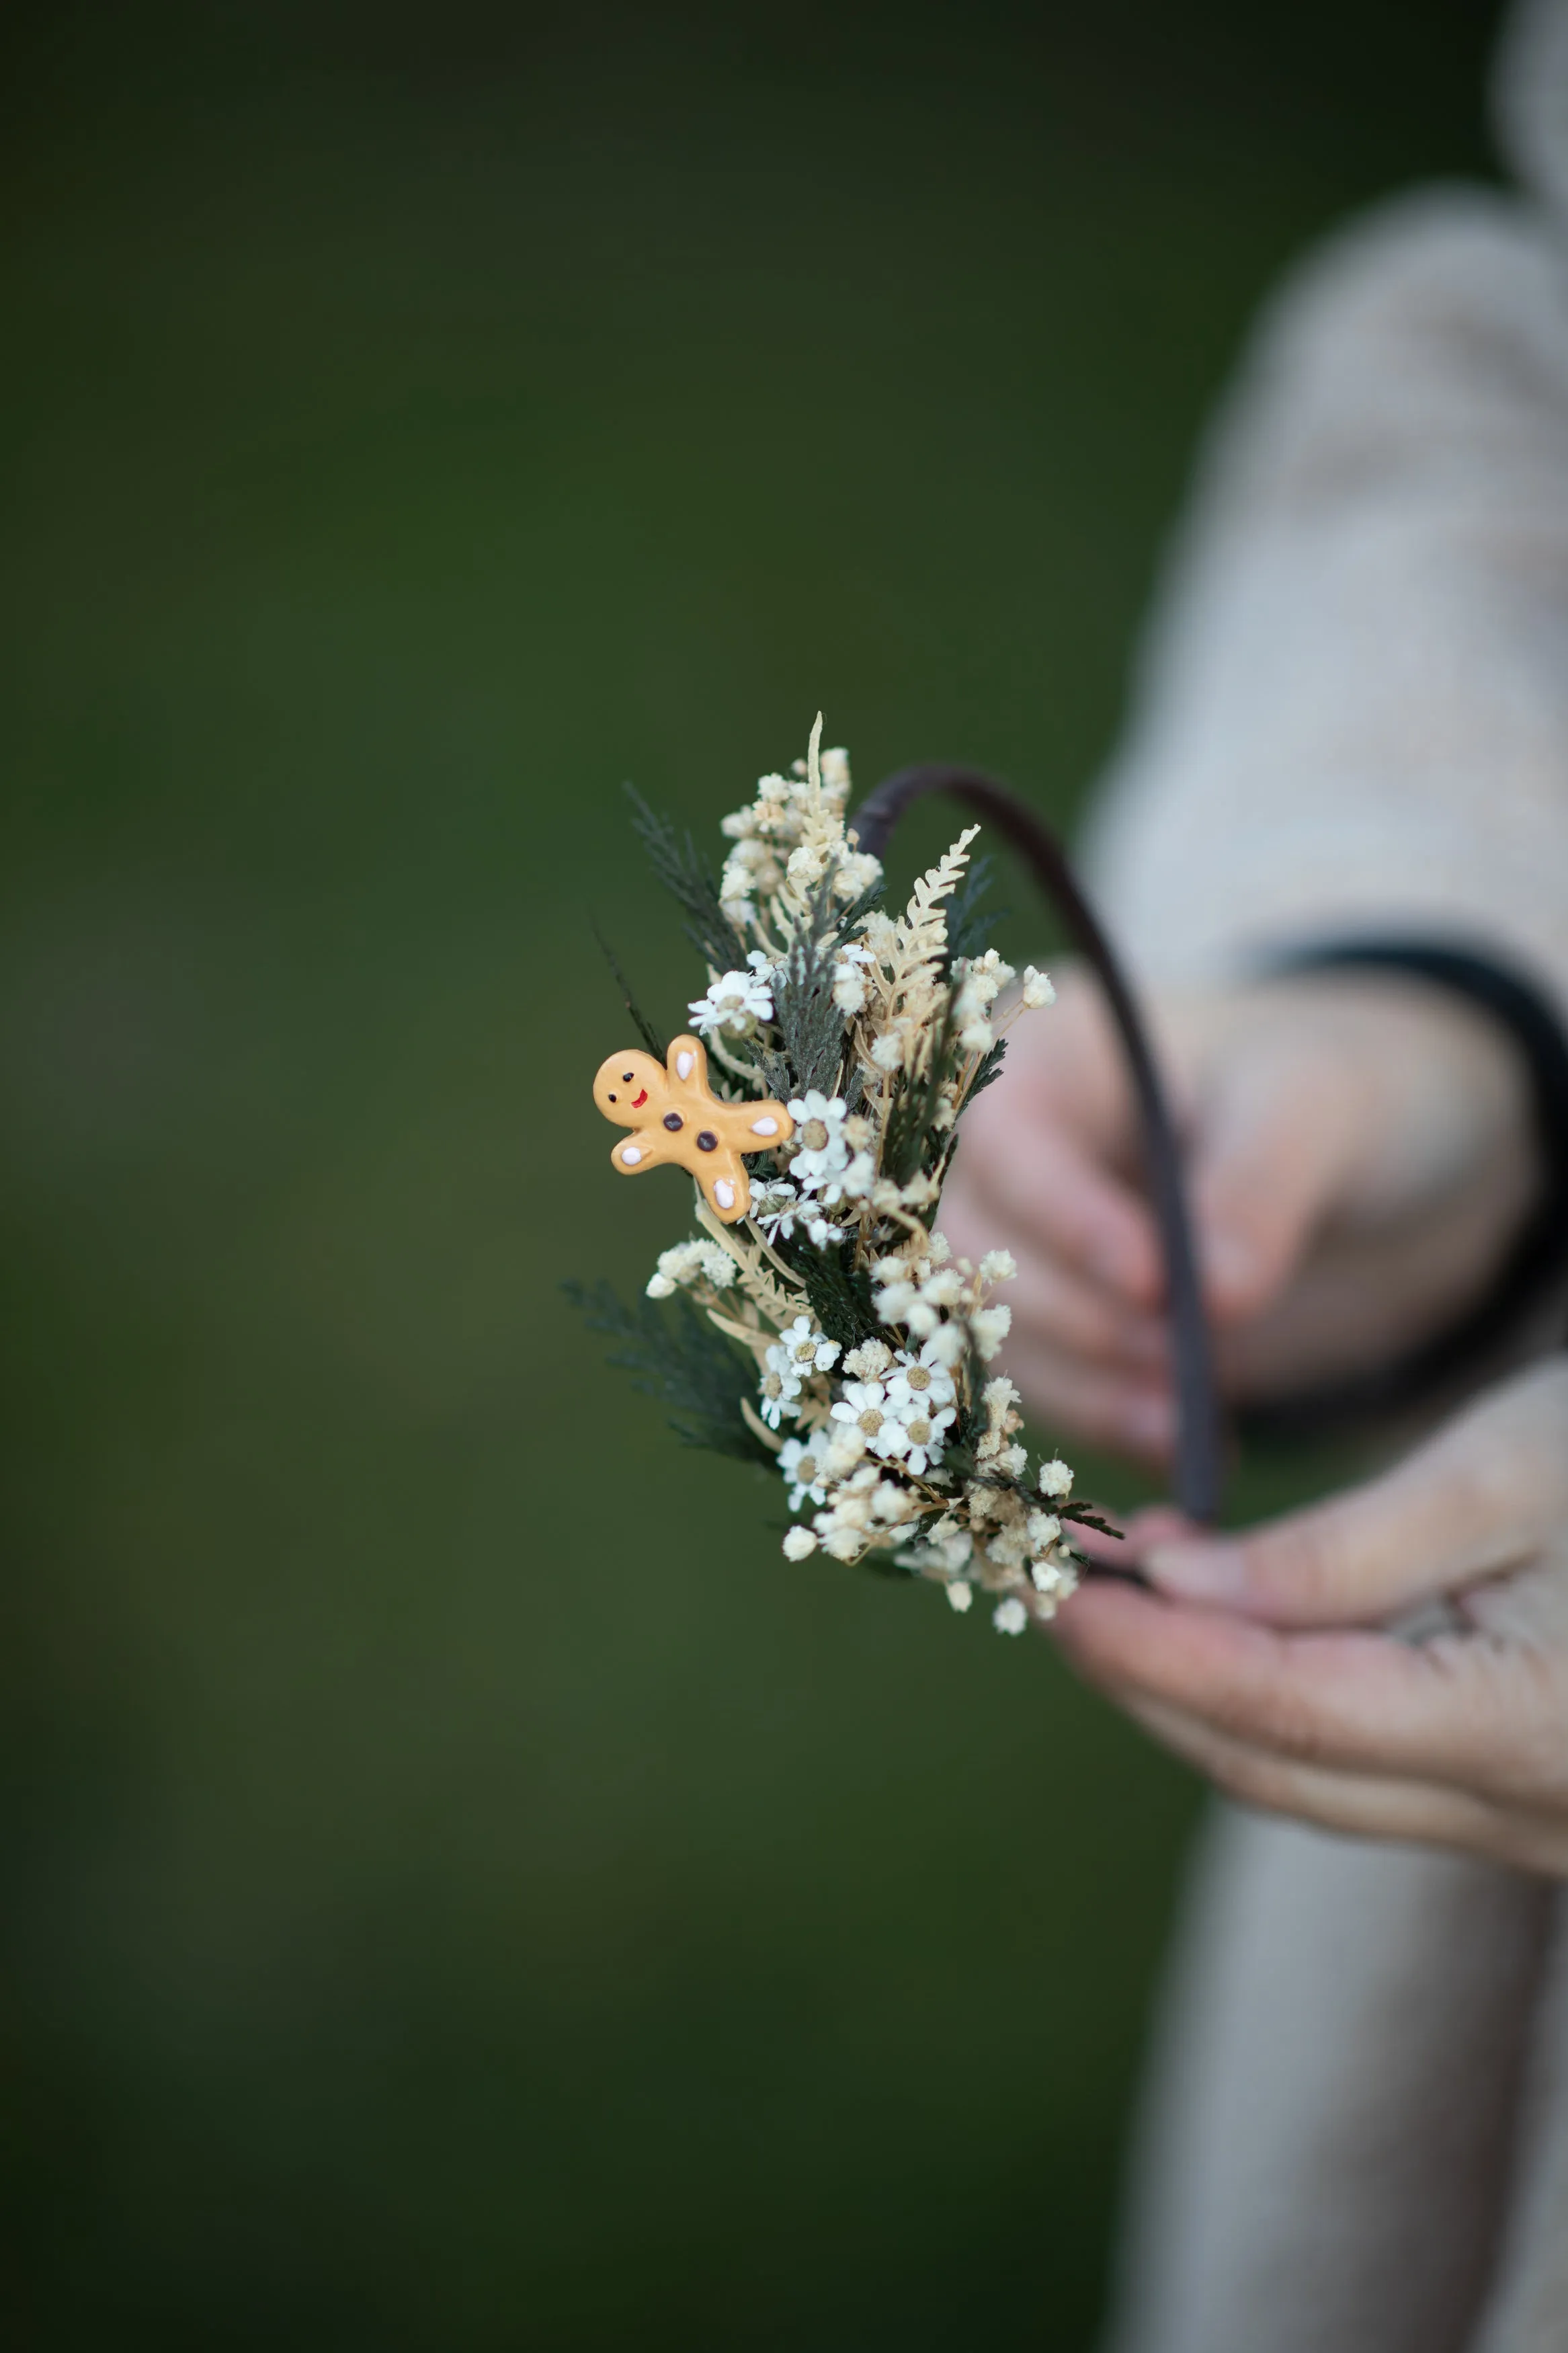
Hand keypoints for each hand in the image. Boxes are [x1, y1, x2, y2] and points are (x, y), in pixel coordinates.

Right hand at [939, 963, 1539, 1457]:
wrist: (1331, 1154)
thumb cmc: (1308, 1090)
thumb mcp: (1310, 1106)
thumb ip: (1262, 1181)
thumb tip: (1216, 1295)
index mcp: (1045, 1056)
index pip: (1005, 1136)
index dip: (1063, 1215)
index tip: (1154, 1284)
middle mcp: (1000, 1149)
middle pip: (975, 1245)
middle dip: (1076, 1315)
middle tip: (1181, 1359)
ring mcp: (1011, 1239)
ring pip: (991, 1328)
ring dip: (1082, 1386)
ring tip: (1185, 1426)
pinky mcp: (1041, 1318)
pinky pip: (1037, 1381)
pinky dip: (1102, 1418)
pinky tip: (1177, 1444)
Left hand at [1052, 1358, 1567, 1875]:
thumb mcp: (1504, 1471)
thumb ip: (1340, 1553)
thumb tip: (1177, 1591)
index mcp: (1532, 1735)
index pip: (1290, 1712)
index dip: (1157, 1656)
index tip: (1056, 1592)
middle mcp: (1530, 1817)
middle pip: (1282, 1771)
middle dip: (1151, 1683)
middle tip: (1050, 1589)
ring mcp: (1528, 1830)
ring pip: (1313, 1784)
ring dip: (1197, 1696)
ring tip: (1110, 1598)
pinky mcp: (1516, 1803)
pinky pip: (1362, 1774)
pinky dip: (1271, 1705)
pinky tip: (1215, 1628)